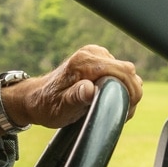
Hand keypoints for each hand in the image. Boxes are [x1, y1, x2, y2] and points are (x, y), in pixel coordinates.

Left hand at [1, 45, 143, 130]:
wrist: (37, 98)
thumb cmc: (48, 106)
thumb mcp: (60, 108)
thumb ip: (75, 97)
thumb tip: (89, 89)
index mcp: (83, 62)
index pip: (122, 71)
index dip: (130, 92)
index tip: (125, 111)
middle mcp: (91, 53)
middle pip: (128, 70)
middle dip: (130, 93)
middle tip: (120, 113)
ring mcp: (95, 54)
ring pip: (127, 72)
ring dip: (126, 91)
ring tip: (112, 107)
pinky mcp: (99, 59)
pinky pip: (120, 72)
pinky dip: (121, 87)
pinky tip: (110, 99)